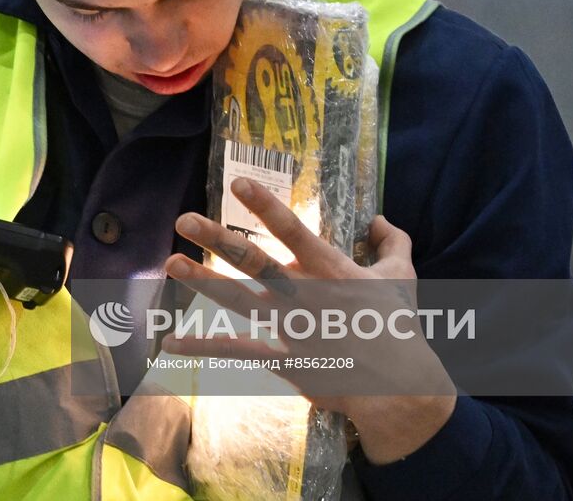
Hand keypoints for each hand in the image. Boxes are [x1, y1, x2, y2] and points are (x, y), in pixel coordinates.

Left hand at [162, 176, 455, 463]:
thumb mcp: (402, 276)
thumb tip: (378, 219)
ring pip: (239, 299)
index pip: (293, 230)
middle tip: (184, 219)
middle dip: (218, 239)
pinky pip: (239, 351)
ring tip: (171, 262)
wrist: (400, 388)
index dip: (266, 206)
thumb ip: (391, 242)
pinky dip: (205, 347)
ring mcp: (290, 328)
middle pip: (254, 261)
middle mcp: (304, 294)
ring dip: (202, 281)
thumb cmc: (399, 327)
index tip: (239, 183)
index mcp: (331, 270)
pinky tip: (171, 341)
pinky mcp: (284, 360)